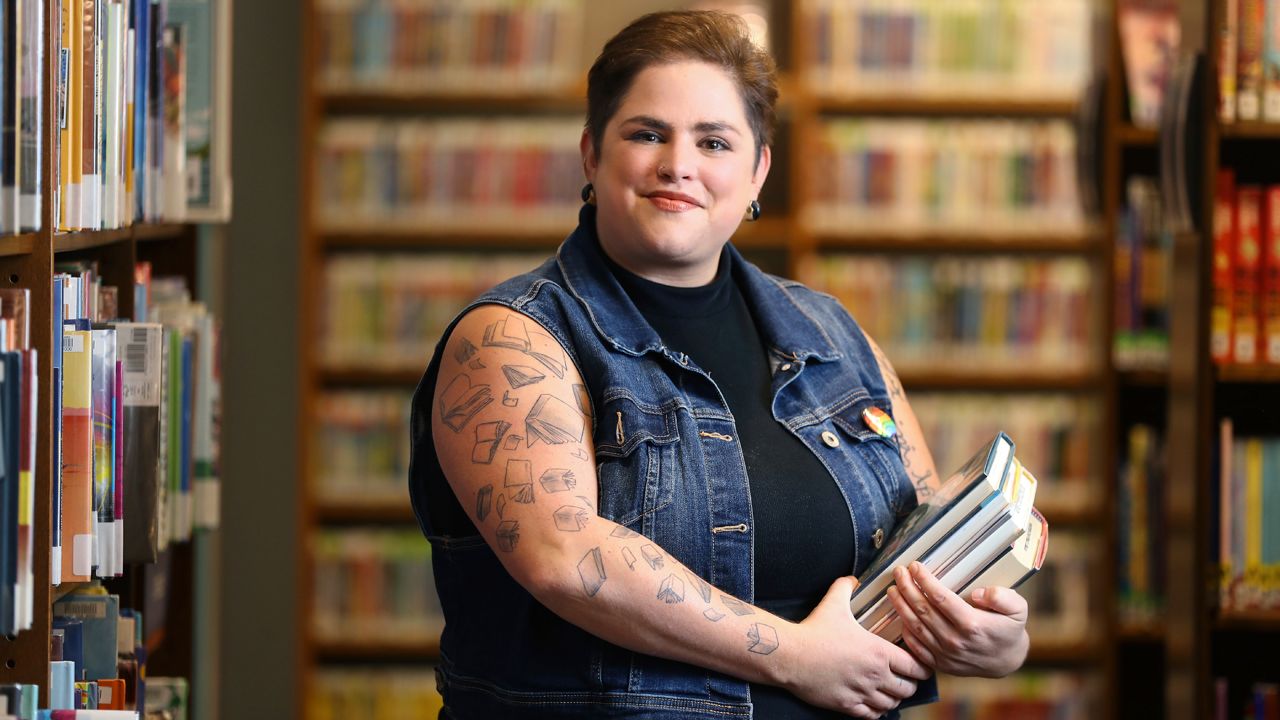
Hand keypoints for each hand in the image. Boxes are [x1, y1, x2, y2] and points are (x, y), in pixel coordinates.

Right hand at [784, 576, 932, 717]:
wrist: (790, 655)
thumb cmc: (814, 630)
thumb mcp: (833, 602)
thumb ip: (846, 587)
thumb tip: (853, 579)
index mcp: (879, 652)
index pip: (915, 667)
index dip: (922, 668)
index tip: (920, 666)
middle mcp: (875, 676)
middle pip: (907, 689)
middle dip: (910, 684)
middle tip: (906, 679)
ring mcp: (861, 693)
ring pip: (891, 704)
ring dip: (893, 698)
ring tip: (890, 691)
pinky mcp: (846, 705)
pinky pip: (872, 715)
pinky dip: (876, 711)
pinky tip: (873, 703)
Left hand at [887, 562, 1028, 677]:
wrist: (1007, 662)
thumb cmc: (1010, 630)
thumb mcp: (1018, 609)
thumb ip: (1002, 597)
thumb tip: (979, 593)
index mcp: (972, 624)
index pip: (940, 598)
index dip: (924, 580)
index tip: (914, 566)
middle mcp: (955, 640)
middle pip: (923, 610)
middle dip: (907, 587)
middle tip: (898, 572)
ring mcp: (945, 654)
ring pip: (915, 626)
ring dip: (901, 606)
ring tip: (892, 590)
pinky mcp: (939, 663)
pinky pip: (916, 646)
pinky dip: (905, 630)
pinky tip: (900, 615)